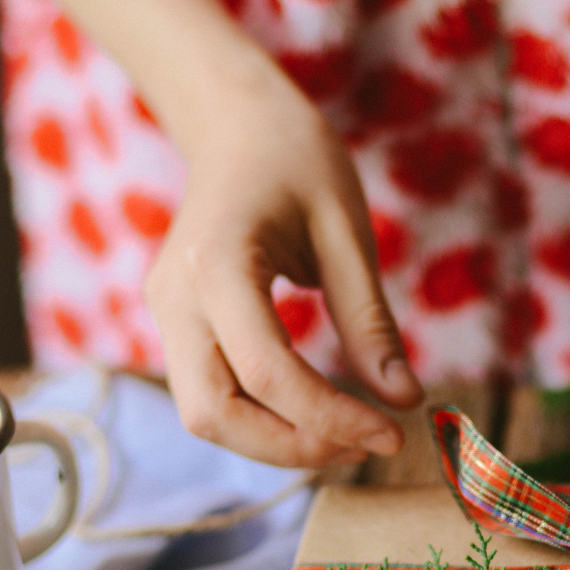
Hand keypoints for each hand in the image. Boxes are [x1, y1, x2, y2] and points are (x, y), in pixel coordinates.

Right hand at [145, 65, 423, 468]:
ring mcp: (165, 312)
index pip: (266, 372)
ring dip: (275, 442)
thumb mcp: (347, 232)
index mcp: (216, 262)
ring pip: (204, 414)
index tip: (393, 435)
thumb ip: (370, 320)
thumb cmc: (299, 161)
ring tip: (349, 433)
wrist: (237, 123)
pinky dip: (261, 417)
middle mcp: (174, 296)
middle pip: (212, 412)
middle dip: (292, 446)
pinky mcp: (175, 325)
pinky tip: (318, 411)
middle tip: (367, 444)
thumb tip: (404, 401)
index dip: (330, 417)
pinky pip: (210, 393)